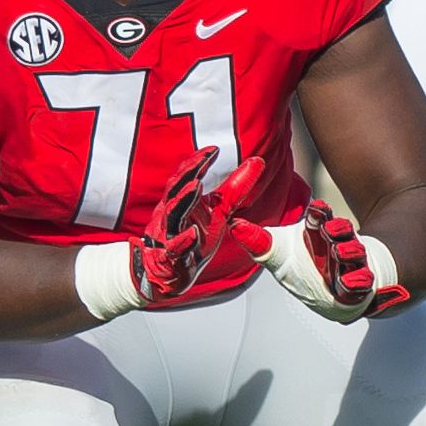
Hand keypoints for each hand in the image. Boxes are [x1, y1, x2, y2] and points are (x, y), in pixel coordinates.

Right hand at [133, 147, 268, 305]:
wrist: (167, 276)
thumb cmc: (190, 241)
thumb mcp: (216, 214)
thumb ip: (234, 190)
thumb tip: (258, 161)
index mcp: (180, 203)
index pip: (185, 177)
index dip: (197, 163)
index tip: (213, 150)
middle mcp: (170, 216)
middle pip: (175, 190)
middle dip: (187, 174)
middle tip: (201, 161)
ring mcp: (167, 237)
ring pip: (172, 216)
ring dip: (182, 200)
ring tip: (196, 186)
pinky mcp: (170, 259)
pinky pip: (173, 250)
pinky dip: (182, 242)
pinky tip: (193, 234)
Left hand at [231, 199, 409, 322]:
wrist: (337, 295)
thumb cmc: (306, 269)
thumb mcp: (279, 255)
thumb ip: (259, 242)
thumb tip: (234, 226)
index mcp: (318, 233)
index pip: (321, 217)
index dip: (320, 212)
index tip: (316, 207)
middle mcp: (337, 244)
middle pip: (341, 231)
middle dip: (336, 228)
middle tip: (327, 228)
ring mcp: (352, 263)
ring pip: (354, 253)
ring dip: (348, 251)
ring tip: (339, 251)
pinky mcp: (361, 285)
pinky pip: (362, 281)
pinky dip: (357, 280)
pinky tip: (349, 281)